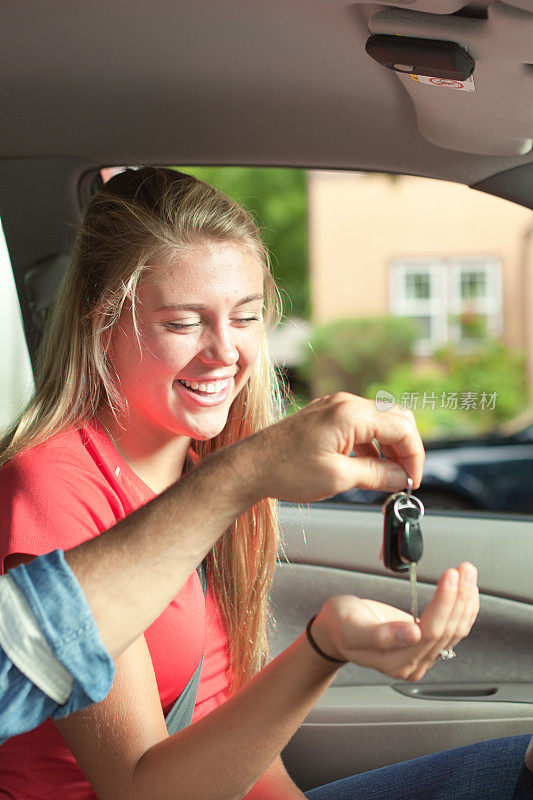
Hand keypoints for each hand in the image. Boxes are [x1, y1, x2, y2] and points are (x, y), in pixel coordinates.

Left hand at [250, 392, 423, 502]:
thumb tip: (401, 477)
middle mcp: (344, 404)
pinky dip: (371, 446)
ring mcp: (334, 407)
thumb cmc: (285, 470)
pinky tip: (369, 468)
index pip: (402, 428)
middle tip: (404, 479)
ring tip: (388, 478)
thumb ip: (377, 475)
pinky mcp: (325, 416)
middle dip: (405, 450)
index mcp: (351, 414)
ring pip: (379, 422)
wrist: (251, 466)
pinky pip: (360, 426)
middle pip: (395, 419)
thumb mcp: (338, 478)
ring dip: (388, 449)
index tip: (412, 481)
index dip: (414, 457)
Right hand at [310, 561, 478, 681]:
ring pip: (454, 630)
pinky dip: (463, 609)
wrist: (335, 630)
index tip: (450, 577)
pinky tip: (468, 593)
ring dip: (465, 600)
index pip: (430, 632)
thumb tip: (412, 634)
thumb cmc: (340, 626)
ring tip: (468, 573)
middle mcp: (413, 663)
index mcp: (396, 662)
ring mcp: (422, 655)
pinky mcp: (426, 644)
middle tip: (463, 569)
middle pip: (446, 631)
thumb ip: (381, 635)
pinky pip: (452, 629)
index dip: (444, 603)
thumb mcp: (351, 627)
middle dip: (459, 597)